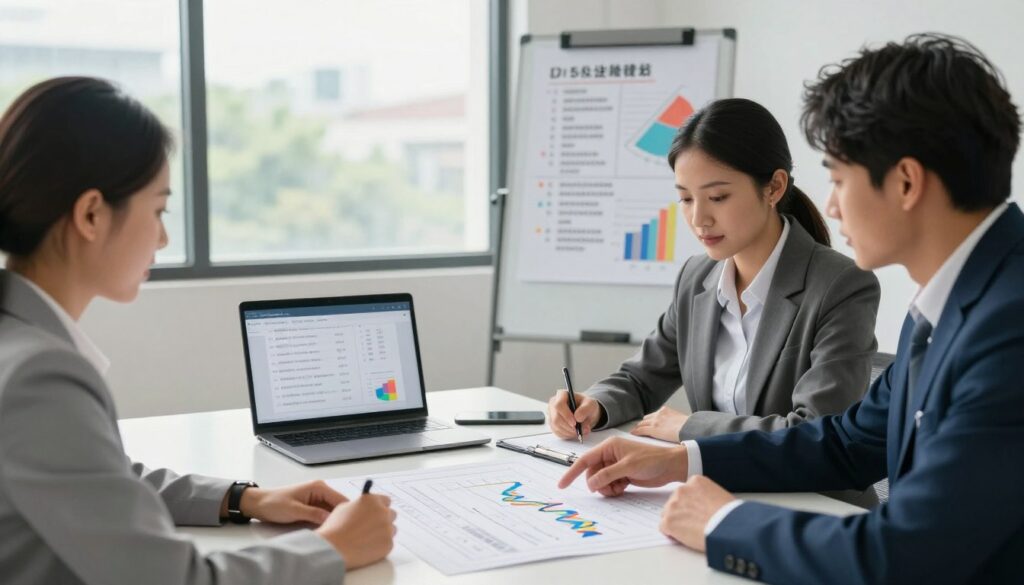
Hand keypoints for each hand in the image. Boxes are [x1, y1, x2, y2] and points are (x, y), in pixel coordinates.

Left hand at [237, 480, 348, 524]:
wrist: (258, 504)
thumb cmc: (273, 503)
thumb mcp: (294, 510)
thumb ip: (314, 514)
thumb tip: (331, 520)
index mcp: (319, 487)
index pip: (340, 499)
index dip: (346, 512)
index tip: (349, 526)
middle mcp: (320, 491)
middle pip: (338, 506)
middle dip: (340, 518)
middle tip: (342, 532)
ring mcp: (317, 500)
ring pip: (332, 512)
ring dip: (333, 521)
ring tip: (336, 533)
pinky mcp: (312, 508)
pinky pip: (324, 515)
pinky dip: (326, 523)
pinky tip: (326, 531)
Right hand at [316, 493, 396, 568]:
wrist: (333, 548)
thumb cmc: (335, 528)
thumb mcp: (344, 508)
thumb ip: (359, 505)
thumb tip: (364, 508)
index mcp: (372, 500)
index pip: (386, 500)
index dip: (380, 506)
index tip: (376, 512)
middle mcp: (383, 512)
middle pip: (392, 514)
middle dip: (384, 519)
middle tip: (372, 527)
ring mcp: (387, 528)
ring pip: (392, 529)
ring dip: (384, 532)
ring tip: (368, 539)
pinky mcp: (388, 544)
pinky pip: (388, 543)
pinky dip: (381, 546)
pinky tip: (367, 548)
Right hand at [547, 390, 602, 439]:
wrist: (585, 413)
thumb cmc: (586, 406)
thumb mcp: (591, 404)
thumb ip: (586, 409)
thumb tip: (577, 417)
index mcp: (561, 395)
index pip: (559, 405)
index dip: (566, 415)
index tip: (575, 422)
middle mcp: (553, 404)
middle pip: (556, 418)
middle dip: (569, 427)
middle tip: (580, 430)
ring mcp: (551, 415)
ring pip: (556, 427)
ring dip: (569, 432)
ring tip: (580, 431)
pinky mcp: (552, 424)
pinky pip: (558, 433)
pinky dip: (567, 435)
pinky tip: (574, 432)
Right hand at [557, 436, 686, 495]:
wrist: (671, 466)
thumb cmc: (652, 459)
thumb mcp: (628, 466)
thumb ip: (607, 475)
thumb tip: (590, 483)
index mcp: (608, 446)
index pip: (585, 460)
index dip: (572, 472)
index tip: (562, 484)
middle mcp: (610, 455)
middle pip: (592, 473)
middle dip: (597, 483)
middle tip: (609, 489)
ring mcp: (616, 465)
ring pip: (600, 481)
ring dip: (606, 488)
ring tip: (619, 488)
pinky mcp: (622, 474)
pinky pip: (609, 485)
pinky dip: (613, 489)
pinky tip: (623, 488)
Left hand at [631, 406, 688, 441]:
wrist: (688, 428)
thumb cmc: (688, 426)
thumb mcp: (679, 418)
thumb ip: (673, 420)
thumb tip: (675, 427)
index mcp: (665, 410)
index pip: (654, 415)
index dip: (650, 420)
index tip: (648, 423)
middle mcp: (658, 414)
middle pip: (646, 418)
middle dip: (643, 423)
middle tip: (640, 427)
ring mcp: (655, 421)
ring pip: (642, 424)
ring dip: (639, 427)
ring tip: (635, 431)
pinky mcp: (653, 429)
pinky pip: (641, 430)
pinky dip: (636, 432)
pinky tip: (633, 434)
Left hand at [659, 476, 736, 551]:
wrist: (728, 527)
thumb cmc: (730, 515)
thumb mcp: (720, 496)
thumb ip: (706, 497)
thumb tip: (705, 506)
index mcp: (695, 481)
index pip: (686, 492)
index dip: (691, 505)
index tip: (697, 512)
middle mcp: (682, 490)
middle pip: (675, 503)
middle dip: (682, 513)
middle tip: (694, 523)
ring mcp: (673, 505)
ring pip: (668, 515)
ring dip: (677, 523)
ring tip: (693, 531)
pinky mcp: (668, 521)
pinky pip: (664, 528)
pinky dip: (672, 534)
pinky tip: (685, 537)